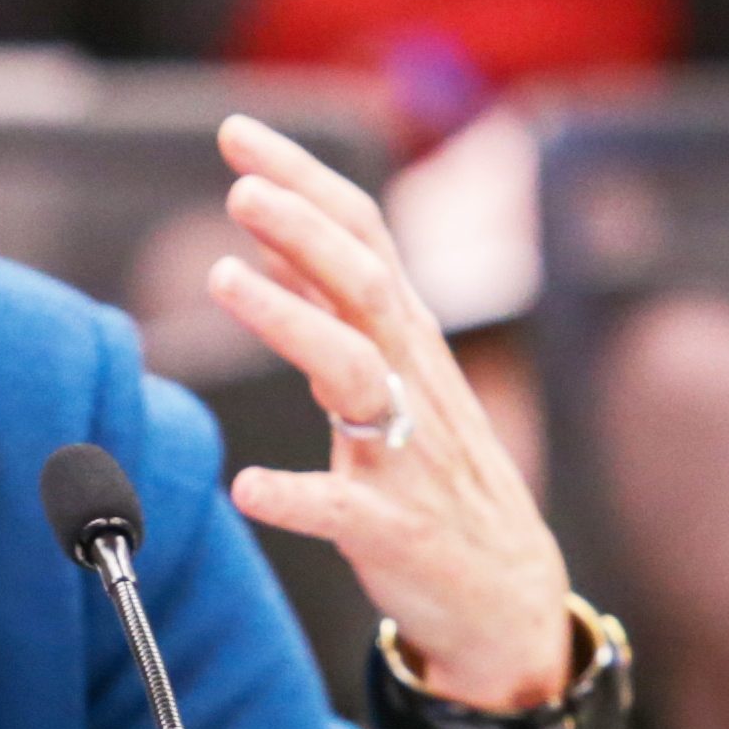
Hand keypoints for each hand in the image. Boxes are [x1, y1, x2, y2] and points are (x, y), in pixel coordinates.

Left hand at [204, 113, 572, 713]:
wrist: (504, 596)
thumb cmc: (434, 472)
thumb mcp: (389, 374)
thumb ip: (328, 306)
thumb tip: (265, 234)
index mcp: (405, 340)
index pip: (360, 237)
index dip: (303, 181)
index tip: (236, 132)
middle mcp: (410, 382)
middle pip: (365, 286)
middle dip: (305, 231)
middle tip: (241, 188)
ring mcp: (407, 455)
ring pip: (355, 374)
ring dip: (291, 322)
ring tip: (224, 279)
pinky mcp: (395, 531)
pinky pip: (344, 510)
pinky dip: (296, 496)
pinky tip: (248, 488)